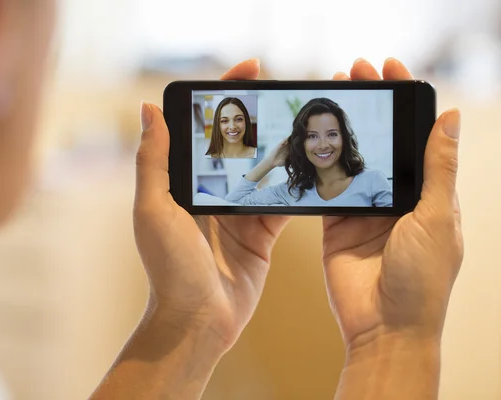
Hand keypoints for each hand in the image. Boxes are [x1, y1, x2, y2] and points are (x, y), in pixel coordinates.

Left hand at [134, 59, 290, 351]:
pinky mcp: (260, 233)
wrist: (197, 322)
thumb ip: (153, 161)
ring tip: (306, 122)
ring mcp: (237, 212)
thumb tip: (148, 109)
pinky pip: (282, 202)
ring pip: (263, 170)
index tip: (249, 69)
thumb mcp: (154, 209)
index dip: (223, 94)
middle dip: (260, 115)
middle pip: (238, 143)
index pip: (202, 126)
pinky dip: (296, 186)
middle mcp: (209, 192)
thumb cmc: (169, 268)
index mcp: (181, 181)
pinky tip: (313, 166)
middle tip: (285, 92)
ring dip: (282, 147)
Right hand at [323, 59, 462, 349]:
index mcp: (430, 194)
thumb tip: (450, 119)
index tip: (392, 69)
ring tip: (331, 97)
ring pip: (352, 159)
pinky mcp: (336, 224)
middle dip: (370, 105)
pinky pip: (327, 188)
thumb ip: (438, 169)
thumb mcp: (436, 219)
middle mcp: (397, 199)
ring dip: (342, 128)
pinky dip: (319, 164)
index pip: (419, 137)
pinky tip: (311, 139)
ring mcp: (365, 210)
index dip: (407, 101)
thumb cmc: (421, 281)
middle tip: (355, 72)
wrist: (384, 328)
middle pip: (382, 141)